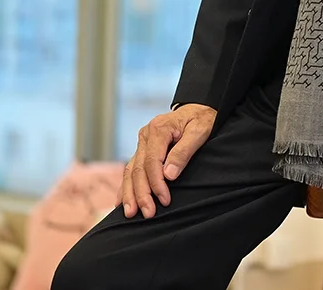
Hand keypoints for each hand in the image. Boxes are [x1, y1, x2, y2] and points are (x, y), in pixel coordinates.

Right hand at [120, 104, 216, 218]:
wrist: (198, 108)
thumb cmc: (201, 119)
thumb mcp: (199, 131)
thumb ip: (183, 151)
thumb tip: (169, 175)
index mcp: (158, 129)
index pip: (152, 162)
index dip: (156, 183)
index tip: (165, 200)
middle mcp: (146, 136)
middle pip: (138, 169)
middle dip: (141, 193)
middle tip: (148, 213)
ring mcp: (142, 143)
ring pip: (130, 171)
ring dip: (130, 194)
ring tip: (130, 213)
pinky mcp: (142, 150)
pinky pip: (130, 169)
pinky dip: (125, 186)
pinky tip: (121, 202)